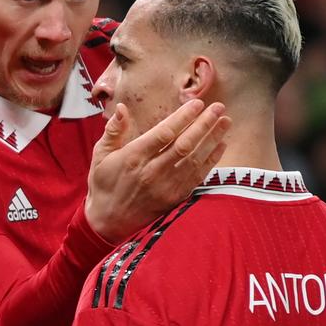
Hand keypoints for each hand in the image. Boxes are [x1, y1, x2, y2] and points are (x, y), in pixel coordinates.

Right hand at [84, 100, 230, 241]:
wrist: (109, 222)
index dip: (183, 117)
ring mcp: (165, 187)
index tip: (197, 103)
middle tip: (218, 107)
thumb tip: (123, 108)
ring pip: (195, 160)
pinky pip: (197, 177)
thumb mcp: (100, 155)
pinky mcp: (175, 199)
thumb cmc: (104, 184)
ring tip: (225, 122)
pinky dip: (211, 160)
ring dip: (212, 139)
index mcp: (133, 157)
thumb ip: (113, 130)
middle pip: (184, 145)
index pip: (164, 133)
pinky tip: (221, 146)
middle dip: (204, 124)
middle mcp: (151, 172)